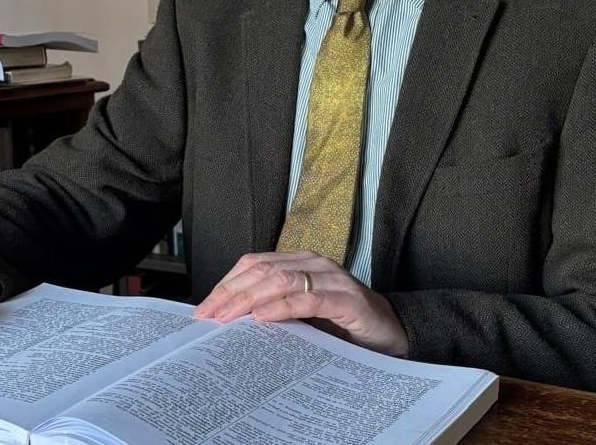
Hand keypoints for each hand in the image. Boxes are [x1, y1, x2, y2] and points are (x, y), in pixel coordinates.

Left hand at [195, 251, 407, 356]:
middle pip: (262, 270)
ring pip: (281, 279)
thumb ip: (276, 308)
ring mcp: (332, 278)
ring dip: (250, 298)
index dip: (227, 283)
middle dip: (231, 293)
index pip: (254, 264)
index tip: (203, 307)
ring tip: (228, 316)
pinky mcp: (347, 299)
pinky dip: (283, 306)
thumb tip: (231, 320)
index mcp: (300, 262)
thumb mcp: (303, 314)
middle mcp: (314, 263)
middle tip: (208, 315)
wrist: (392, 332)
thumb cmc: (343, 324)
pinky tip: (264, 317)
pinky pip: (309, 298)